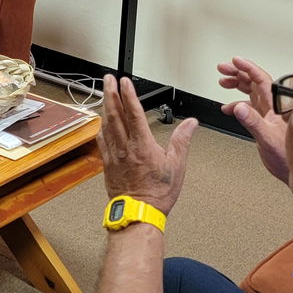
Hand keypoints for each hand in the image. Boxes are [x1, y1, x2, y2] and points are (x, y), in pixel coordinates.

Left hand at [98, 74, 197, 213]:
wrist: (139, 213)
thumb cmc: (157, 193)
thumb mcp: (177, 166)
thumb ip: (182, 140)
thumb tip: (191, 123)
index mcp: (142, 145)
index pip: (133, 113)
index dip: (128, 95)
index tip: (125, 81)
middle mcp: (125, 147)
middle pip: (115, 114)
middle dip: (110, 93)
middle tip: (108, 79)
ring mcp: (114, 155)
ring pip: (106, 125)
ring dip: (104, 106)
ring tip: (105, 93)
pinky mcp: (107, 163)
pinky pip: (101, 140)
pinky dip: (101, 127)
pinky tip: (101, 122)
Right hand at [217, 56, 289, 183]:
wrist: (292, 170)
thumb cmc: (288, 156)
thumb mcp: (268, 138)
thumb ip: (253, 122)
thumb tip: (238, 107)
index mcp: (276, 105)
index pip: (261, 79)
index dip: (248, 67)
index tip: (235, 61)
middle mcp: (272, 106)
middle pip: (254, 81)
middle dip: (238, 72)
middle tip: (223, 69)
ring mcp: (268, 113)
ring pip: (251, 91)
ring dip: (237, 85)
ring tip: (223, 81)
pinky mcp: (263, 122)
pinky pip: (248, 106)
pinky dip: (237, 104)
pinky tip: (228, 107)